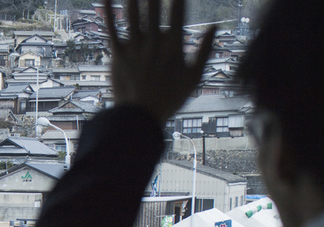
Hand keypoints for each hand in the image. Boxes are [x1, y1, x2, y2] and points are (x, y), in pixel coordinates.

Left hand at [104, 0, 214, 125]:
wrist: (140, 118)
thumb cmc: (170, 99)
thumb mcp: (194, 77)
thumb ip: (205, 50)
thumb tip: (215, 26)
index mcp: (174, 44)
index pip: (178, 8)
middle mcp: (154, 41)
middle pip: (154, 4)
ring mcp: (134, 47)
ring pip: (133, 12)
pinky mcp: (118, 54)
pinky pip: (112, 28)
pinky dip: (108, 12)